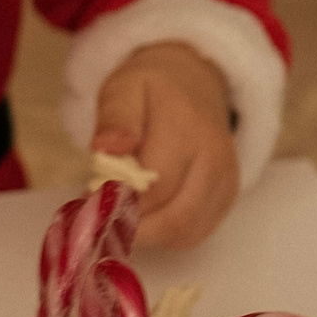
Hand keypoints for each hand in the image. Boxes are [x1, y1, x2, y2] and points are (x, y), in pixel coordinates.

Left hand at [91, 41, 238, 251]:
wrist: (195, 81)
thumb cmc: (153, 88)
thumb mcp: (123, 88)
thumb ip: (115, 118)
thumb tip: (106, 149)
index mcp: (187, 129)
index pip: (156, 187)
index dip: (120, 203)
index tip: (88, 203)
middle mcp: (214, 159)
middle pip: (175, 218)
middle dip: (131, 227)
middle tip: (99, 219)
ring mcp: (225, 181)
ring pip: (186, 232)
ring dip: (147, 235)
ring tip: (117, 216)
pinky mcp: (227, 196)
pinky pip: (196, 232)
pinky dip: (165, 235)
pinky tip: (143, 217)